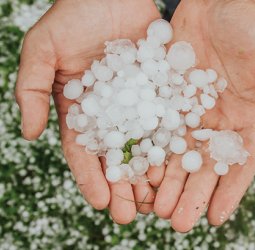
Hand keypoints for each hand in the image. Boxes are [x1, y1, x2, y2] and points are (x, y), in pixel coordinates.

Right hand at [15, 0, 160, 223]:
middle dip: (123, 187)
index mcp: (81, 109)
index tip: (101, 203)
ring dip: (150, 174)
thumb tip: (30, 134)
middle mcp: (112, 112)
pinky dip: (173, 144)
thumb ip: (31, 90)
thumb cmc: (73, 15)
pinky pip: (169, 120)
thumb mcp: (42, 50)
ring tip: (157, 201)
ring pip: (145, 145)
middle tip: (131, 215)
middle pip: (117, 156)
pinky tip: (180, 165)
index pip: (84, 151)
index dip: (91, 178)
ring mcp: (139, 103)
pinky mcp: (162, 91)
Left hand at [152, 0, 254, 231]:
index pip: (241, 162)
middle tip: (177, 223)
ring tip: (154, 207)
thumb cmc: (251, 25)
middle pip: (205, 166)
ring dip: (167, 182)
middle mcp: (218, 121)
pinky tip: (137, 172)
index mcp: (247, 118)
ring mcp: (191, 111)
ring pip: (178, 154)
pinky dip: (148, 152)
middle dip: (192, 195)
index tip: (215, 218)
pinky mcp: (167, 98)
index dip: (230, 190)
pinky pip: (156, 130)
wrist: (216, 0)